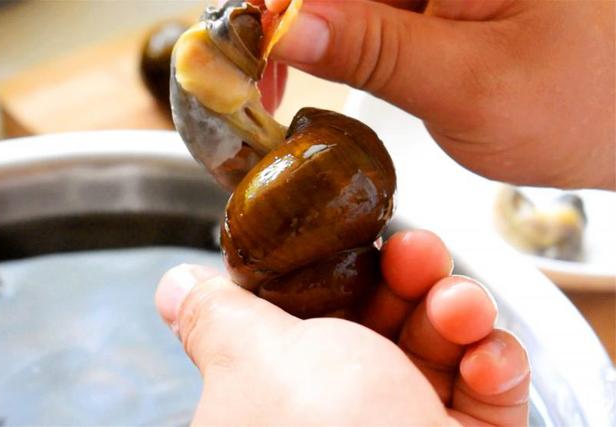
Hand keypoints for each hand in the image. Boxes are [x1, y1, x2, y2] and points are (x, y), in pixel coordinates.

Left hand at [155, 230, 529, 425]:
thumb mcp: (258, 360)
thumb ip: (217, 318)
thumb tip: (174, 286)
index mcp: (285, 385)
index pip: (316, 307)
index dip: (342, 266)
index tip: (362, 239)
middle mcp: (342, 407)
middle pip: (382, 318)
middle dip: (408, 274)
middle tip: (419, 253)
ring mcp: (406, 424)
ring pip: (439, 343)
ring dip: (456, 309)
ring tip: (459, 306)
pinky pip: (490, 388)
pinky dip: (496, 362)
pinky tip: (488, 358)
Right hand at [264, 0, 614, 189]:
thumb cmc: (582, 103)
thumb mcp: (466, 87)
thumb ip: (373, 51)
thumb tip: (286, 25)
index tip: (251, 47)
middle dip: (284, 15)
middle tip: (259, 76)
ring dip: (304, 30)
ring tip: (279, 83)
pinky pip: (367, 9)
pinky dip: (334, 38)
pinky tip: (320, 69)